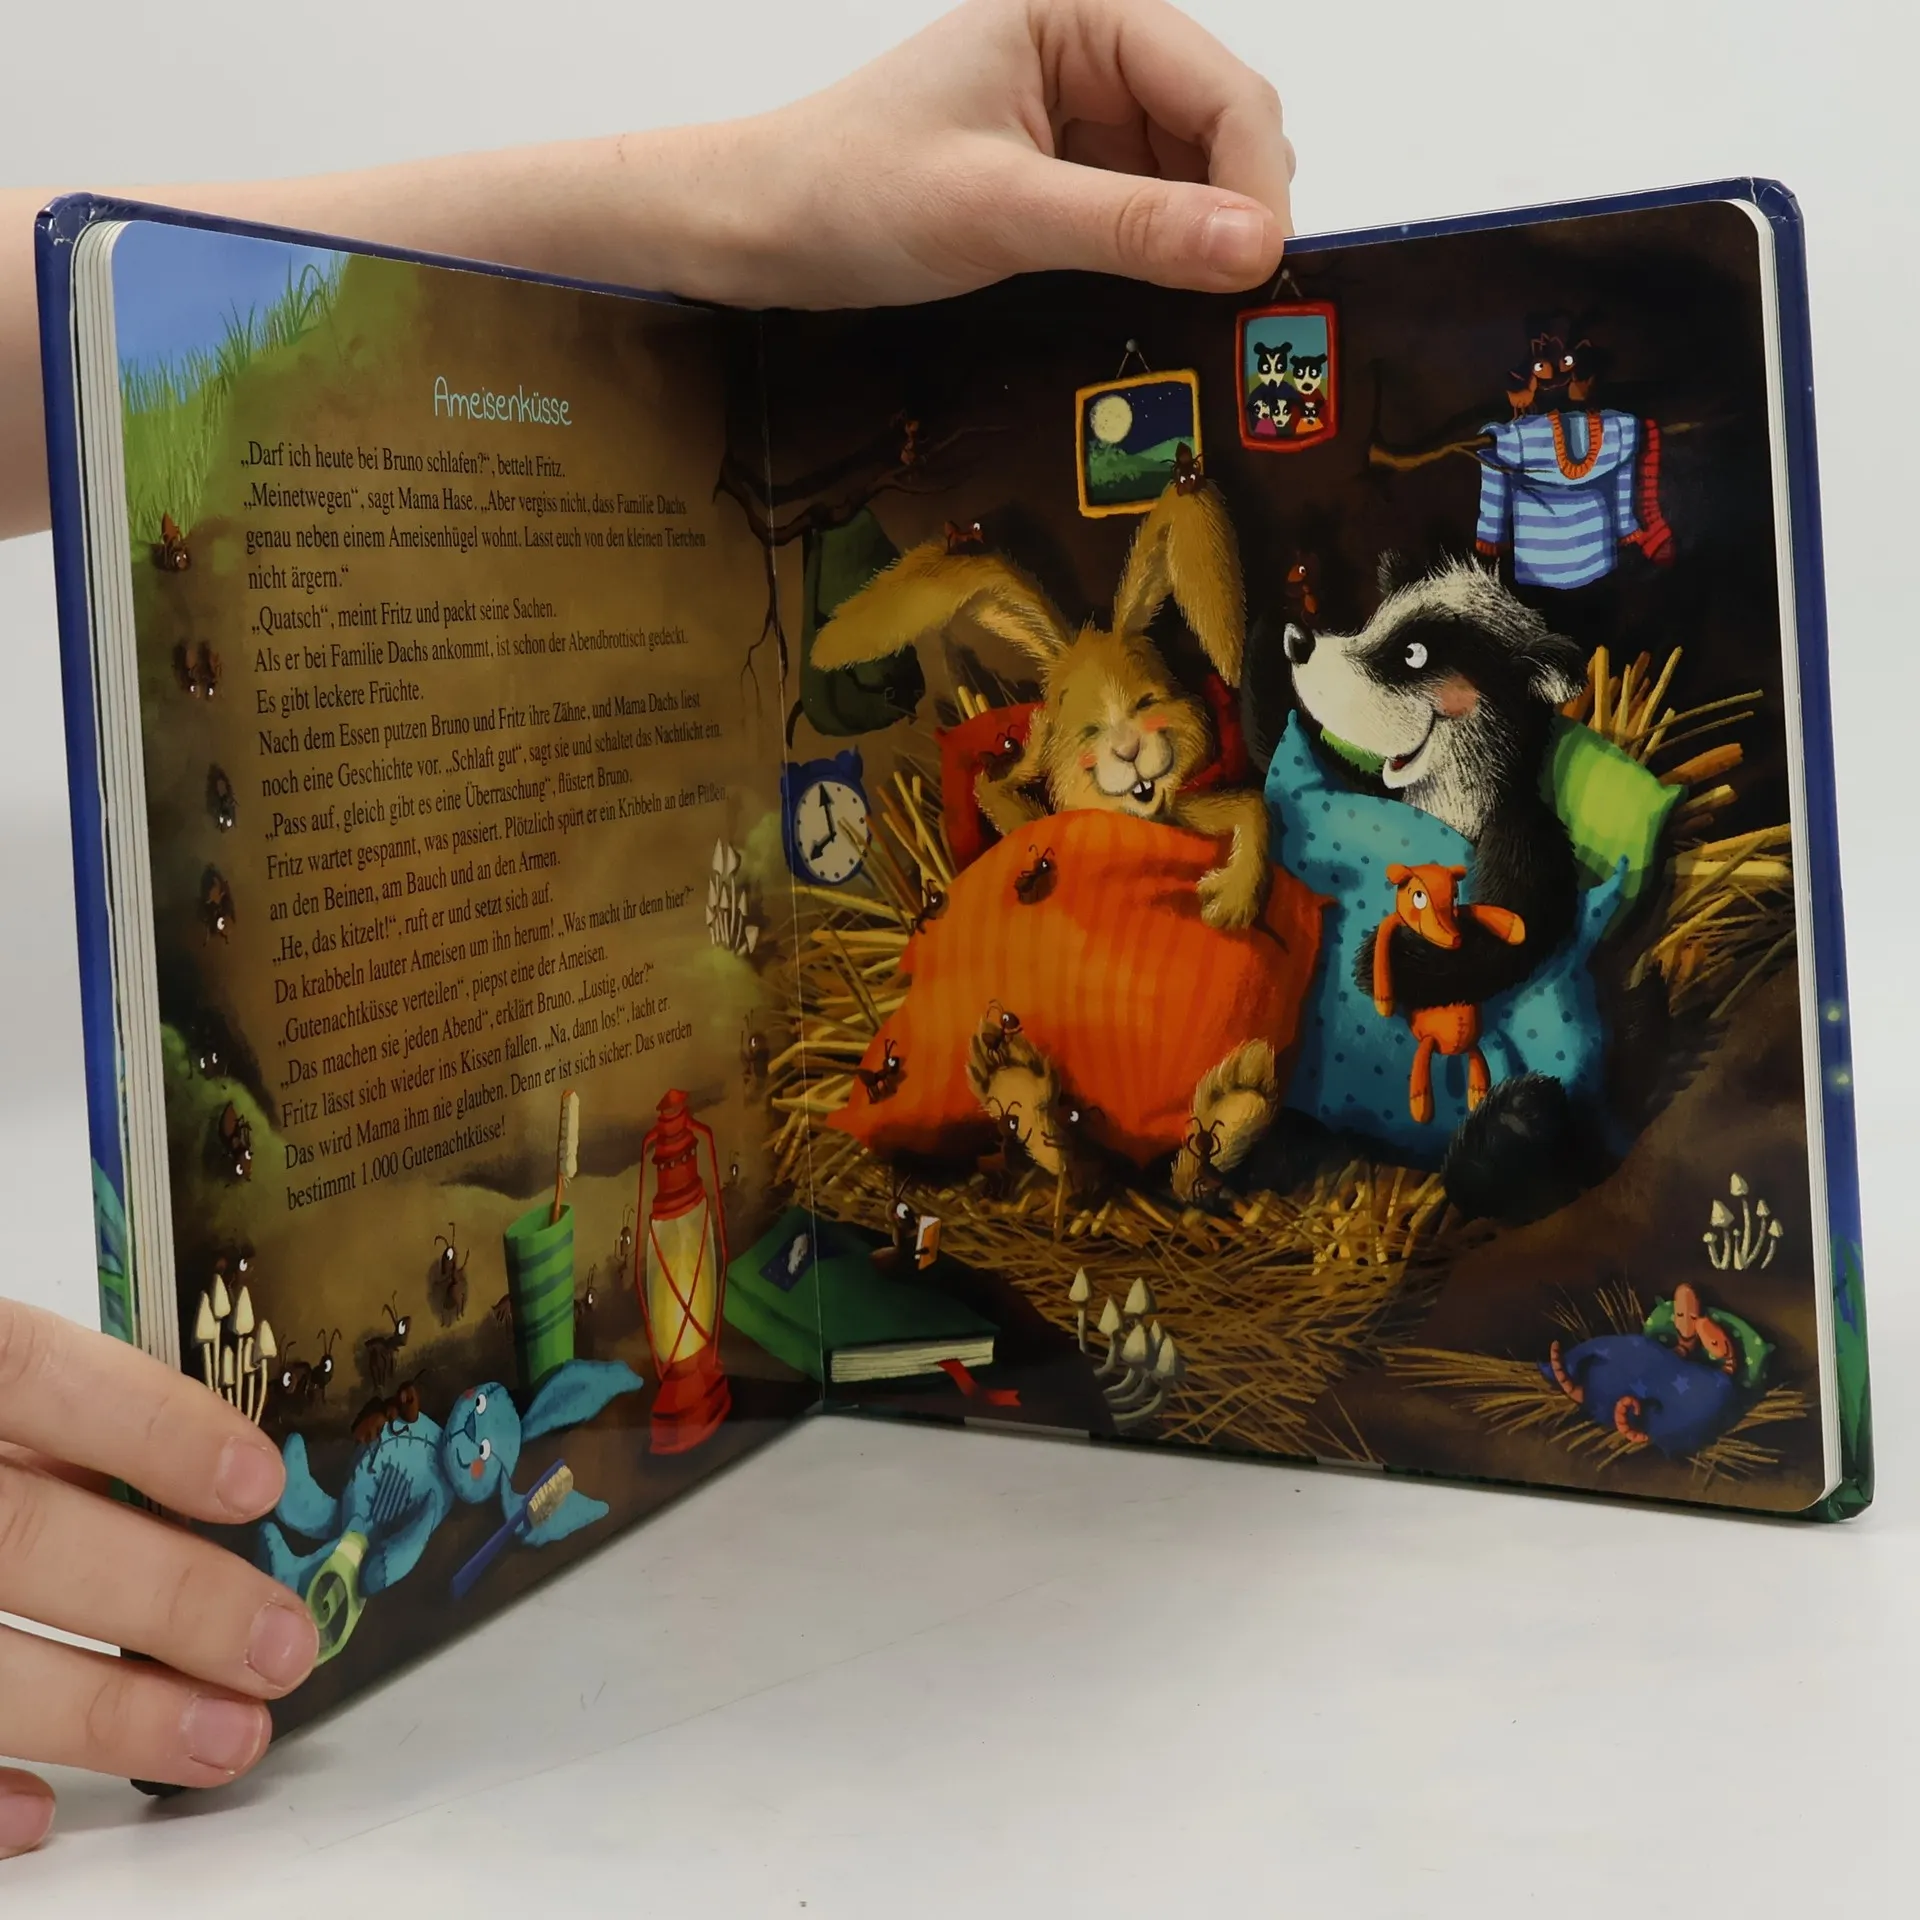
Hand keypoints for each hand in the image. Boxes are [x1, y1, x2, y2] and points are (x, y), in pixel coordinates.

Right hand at [0, 1300, 316, 1858]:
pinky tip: (46, 1808)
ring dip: (107, 1713)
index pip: (37, 1373)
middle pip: (22, 1536)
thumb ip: (68, 1424)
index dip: (151, 1428)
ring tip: (225, 1737)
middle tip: (281, 1650)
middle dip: (169, 1599)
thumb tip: (225, 1487)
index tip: (260, 1485)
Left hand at [640, 0, 1294, 305]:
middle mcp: (1092, 52)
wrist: (764, 227)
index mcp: (1080, 14)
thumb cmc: (851, 191)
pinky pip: (1148, 215)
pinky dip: (1162, 259)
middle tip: (1236, 304)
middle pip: (1222, 130)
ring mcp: (1082, 116)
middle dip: (1236, 211)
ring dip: (1202, 242)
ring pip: (1194, 179)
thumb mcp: (999, 211)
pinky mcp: (1065, 175)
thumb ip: (1131, 228)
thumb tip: (1254, 246)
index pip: (1222, 88)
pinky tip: (1154, 302)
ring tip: (1192, 311)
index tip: (1264, 270)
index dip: (1256, 181)